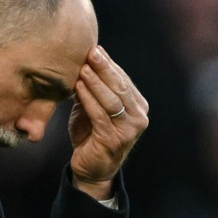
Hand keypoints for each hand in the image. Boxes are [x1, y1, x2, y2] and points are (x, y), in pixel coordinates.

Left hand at [68, 46, 148, 199]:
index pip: (123, 80)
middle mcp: (139, 117)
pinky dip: (88, 99)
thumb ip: (94, 90)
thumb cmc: (91, 135)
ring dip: (96, 82)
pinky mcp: (114, 140)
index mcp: (138, 106)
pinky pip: (100, 114)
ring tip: (83, 67)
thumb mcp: (94, 108)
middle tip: (91, 51)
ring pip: (112, 100)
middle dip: (105, 68)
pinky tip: (78, 87)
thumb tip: (85, 61)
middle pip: (120, 87)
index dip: (109, 64)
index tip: (94, 48)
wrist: (91, 169)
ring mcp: (129, 130)